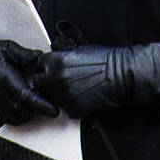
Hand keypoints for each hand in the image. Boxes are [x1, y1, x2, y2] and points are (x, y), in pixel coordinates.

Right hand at [0, 21, 57, 124]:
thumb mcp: (7, 47)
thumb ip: (26, 54)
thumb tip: (41, 59)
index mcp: (4, 79)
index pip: (27, 97)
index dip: (42, 105)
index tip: (53, 109)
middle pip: (23, 112)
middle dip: (36, 110)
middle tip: (46, 103)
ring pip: (14, 118)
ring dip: (27, 114)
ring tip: (35, 105)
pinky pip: (5, 117)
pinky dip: (16, 116)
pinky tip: (22, 107)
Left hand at [31, 39, 159, 116]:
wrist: (122, 75)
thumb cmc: (105, 60)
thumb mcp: (80, 50)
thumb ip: (63, 56)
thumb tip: (56, 60)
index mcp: (55, 61)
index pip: (39, 64)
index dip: (46, 66)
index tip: (52, 68)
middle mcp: (54, 79)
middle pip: (38, 83)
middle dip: (46, 81)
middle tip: (58, 80)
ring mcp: (62, 95)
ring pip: (51, 97)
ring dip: (57, 93)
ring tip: (74, 88)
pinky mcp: (72, 109)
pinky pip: (65, 108)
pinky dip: (71, 104)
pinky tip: (82, 97)